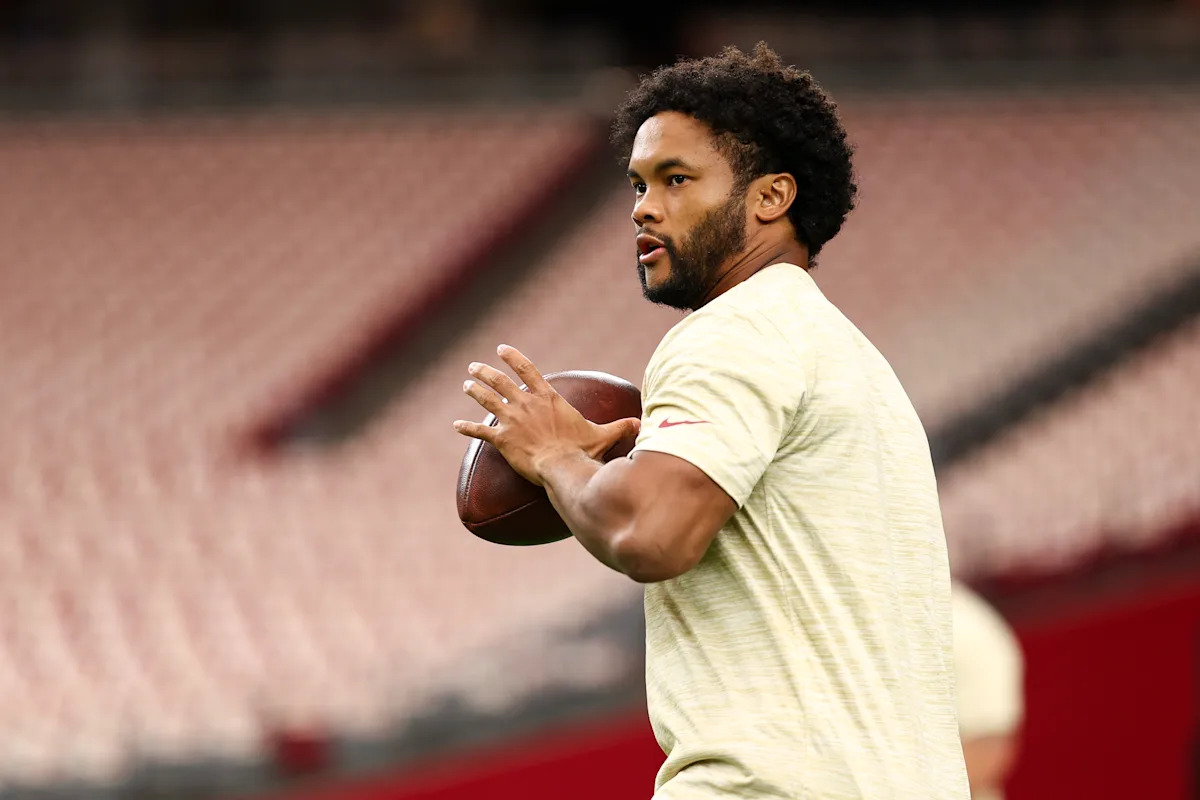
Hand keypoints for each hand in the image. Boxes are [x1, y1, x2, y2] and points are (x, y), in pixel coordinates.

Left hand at [453, 345, 640, 485]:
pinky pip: (479, 432)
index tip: (501, 348)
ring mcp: (511, 420)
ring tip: (466, 385)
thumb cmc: (581, 450)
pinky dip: (466, 428)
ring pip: (487, 400)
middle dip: (485, 372)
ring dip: (475, 391)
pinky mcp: (501, 439)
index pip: (527, 370)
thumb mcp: (601, 435)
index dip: (513, 357)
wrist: (563, 466)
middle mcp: (525, 404)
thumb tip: (642, 423)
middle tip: (474, 367)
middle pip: (500, 381)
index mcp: (547, 398)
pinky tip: (456, 426)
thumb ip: (620, 426)